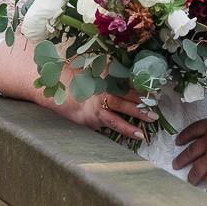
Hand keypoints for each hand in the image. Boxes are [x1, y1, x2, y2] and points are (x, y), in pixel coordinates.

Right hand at [0, 37, 156, 141]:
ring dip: (134, 121)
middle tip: (157, 110)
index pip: (127, 83)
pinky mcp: (88, 119)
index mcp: (104, 76)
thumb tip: (130, 73)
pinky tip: (132, 137)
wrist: (49, 85)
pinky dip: (120, 131)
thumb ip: (109, 70)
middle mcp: (100, 91)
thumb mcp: (92, 68)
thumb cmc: (72, 74)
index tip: (155, 93)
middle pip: (125, 98)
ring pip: (117, 114)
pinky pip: (106, 125)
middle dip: (142, 105)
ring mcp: (94, 106)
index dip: (141, 89)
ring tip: (148, 126)